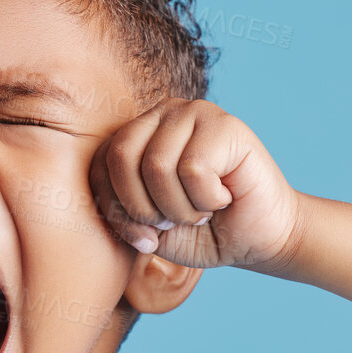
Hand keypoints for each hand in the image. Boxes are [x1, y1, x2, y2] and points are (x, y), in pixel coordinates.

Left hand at [88, 98, 304, 272]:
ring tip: (201, 209)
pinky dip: (206, 199)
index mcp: (135, 135)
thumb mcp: (147, 227)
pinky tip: (224, 196)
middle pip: (121, 158)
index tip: (144, 239)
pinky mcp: (224, 124)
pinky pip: (193, 169)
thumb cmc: (202, 232)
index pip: (98, 165)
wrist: (259, 239)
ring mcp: (193, 112)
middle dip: (144, 209)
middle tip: (175, 222)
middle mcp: (160, 115)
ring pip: (156, 166)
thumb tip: (92, 200)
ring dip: (180, 208)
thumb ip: (116, 207)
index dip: (115, 211)